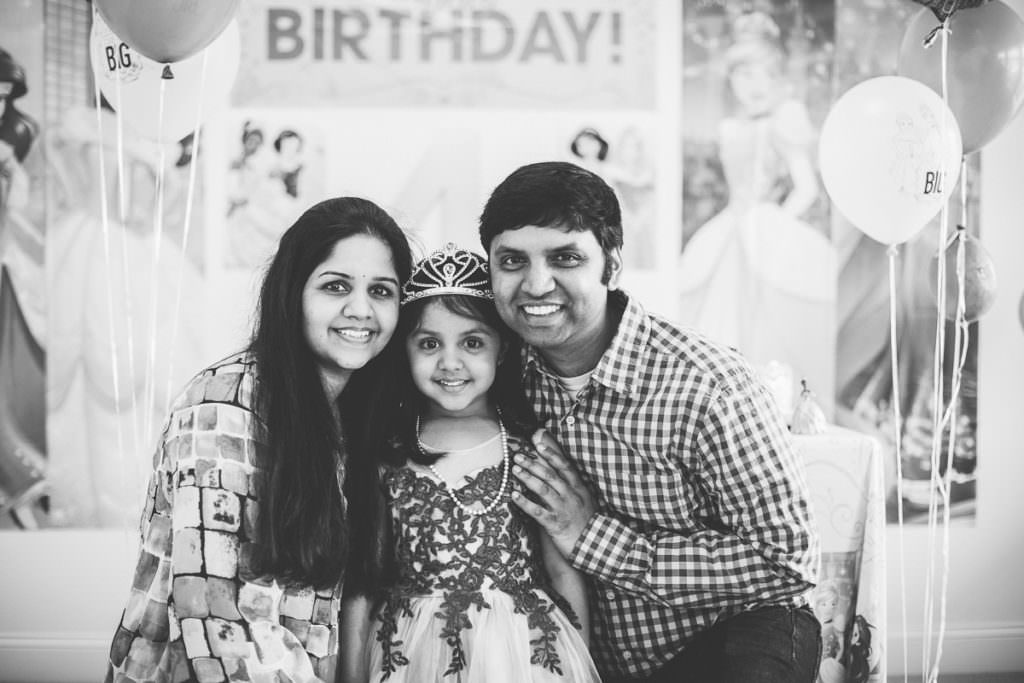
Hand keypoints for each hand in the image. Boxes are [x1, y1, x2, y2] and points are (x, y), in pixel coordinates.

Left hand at [511, 428, 595, 558]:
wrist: (597, 546)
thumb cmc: (587, 522)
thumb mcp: (584, 499)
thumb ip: (572, 484)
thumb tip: (559, 469)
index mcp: (578, 488)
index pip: (564, 466)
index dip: (551, 454)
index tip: (538, 445)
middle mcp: (570, 496)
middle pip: (550, 475)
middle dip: (533, 463)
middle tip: (518, 456)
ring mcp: (563, 509)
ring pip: (543, 490)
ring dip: (527, 478)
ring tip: (515, 470)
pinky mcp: (555, 524)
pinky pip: (537, 512)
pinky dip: (525, 503)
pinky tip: (514, 496)